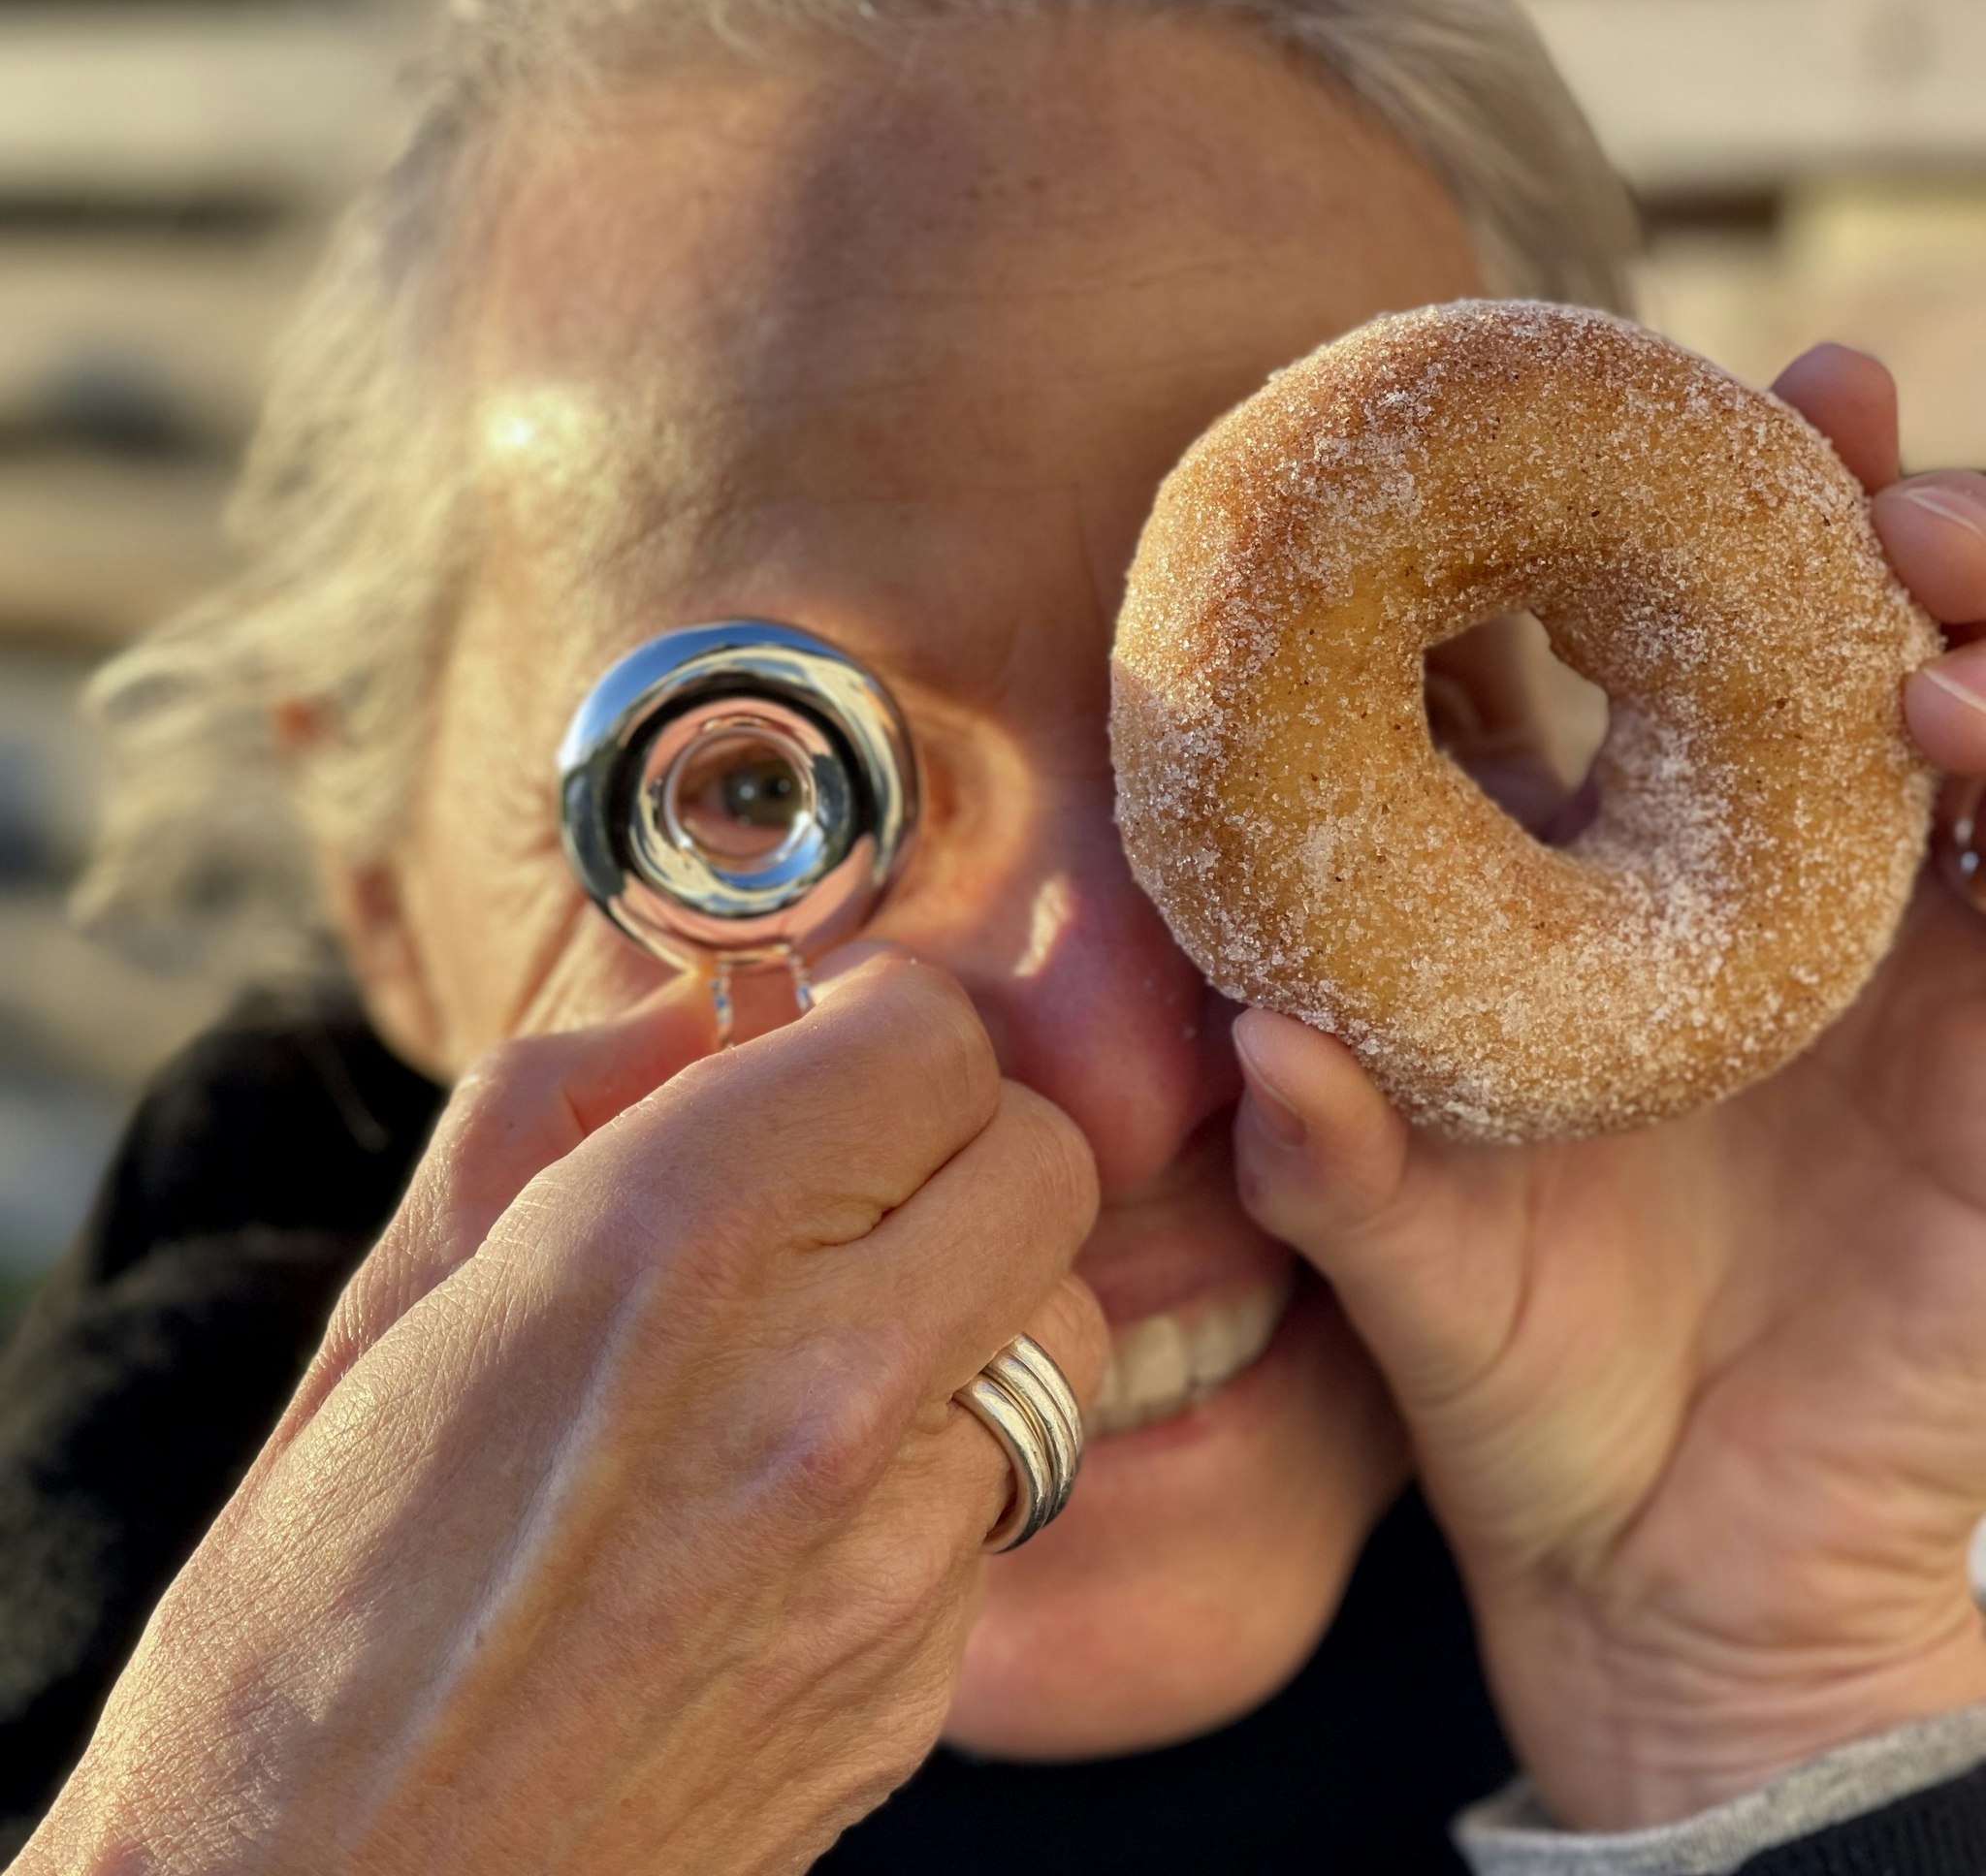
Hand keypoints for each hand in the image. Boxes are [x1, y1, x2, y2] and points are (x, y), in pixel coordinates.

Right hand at [18, 951, 1105, 1875]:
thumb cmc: (308, 1616)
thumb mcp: (396, 1299)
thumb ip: (563, 1105)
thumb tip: (705, 1012)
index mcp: (673, 1245)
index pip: (931, 1038)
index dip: (885, 1019)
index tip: (835, 1041)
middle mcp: (822, 1383)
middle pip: (1041, 1162)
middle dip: (954, 1137)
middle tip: (851, 1171)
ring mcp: (898, 1545)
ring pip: (1057, 1326)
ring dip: (970, 1299)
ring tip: (826, 1344)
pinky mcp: (927, 1675)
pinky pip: (1007, 1492)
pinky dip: (942, 1458)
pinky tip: (804, 1501)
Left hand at [1233, 346, 1985, 1829]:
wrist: (1672, 1580)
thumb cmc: (1527, 1394)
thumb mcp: (1412, 1265)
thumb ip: (1337, 1162)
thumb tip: (1257, 1044)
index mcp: (1623, 919)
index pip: (1651, 685)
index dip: (1651, 540)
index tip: (1626, 412)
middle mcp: (1773, 920)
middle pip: (1838, 659)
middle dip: (1850, 521)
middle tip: (1816, 415)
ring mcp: (1912, 990)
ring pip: (1982, 739)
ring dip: (1965, 622)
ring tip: (1911, 560)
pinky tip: (1962, 730)